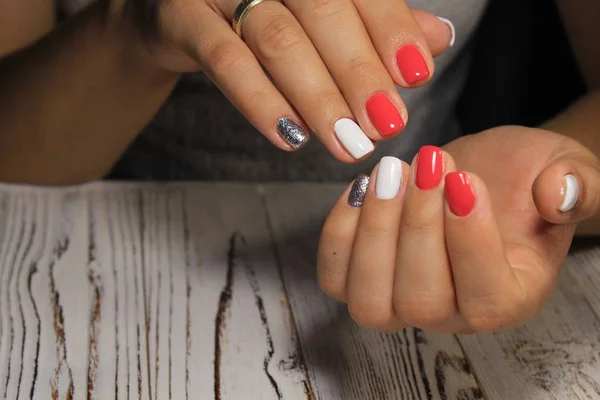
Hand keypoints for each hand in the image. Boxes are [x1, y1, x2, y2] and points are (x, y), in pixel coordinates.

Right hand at [117, 0, 453, 159]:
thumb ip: (375, 24)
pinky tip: (290, 137)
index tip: (416, 75)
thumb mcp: (322, 15)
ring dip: (319, 97)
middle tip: (385, 125)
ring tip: (347, 143)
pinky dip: (260, 100)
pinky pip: (225, 60)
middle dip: (359, 73)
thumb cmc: (260, 12)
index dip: (391, 29)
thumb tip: (439, 38)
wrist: (176, 11)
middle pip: (324, 12)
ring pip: (279, 40)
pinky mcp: (181, 16)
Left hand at [317, 126, 599, 332]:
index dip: (469, 239)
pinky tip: (360, 187)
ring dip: (374, 232)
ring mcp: (402, 303)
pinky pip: (336, 278)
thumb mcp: (563, 169)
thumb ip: (576, 185)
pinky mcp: (364, 281)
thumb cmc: (520, 178)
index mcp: (512, 298)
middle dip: (417, 227)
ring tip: (389, 172)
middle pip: (422, 301)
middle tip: (424, 164)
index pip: (487, 295)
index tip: (464, 180)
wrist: (475, 173)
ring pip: (371, 301)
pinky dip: (339, 234)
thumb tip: (562, 195)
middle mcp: (453, 314)